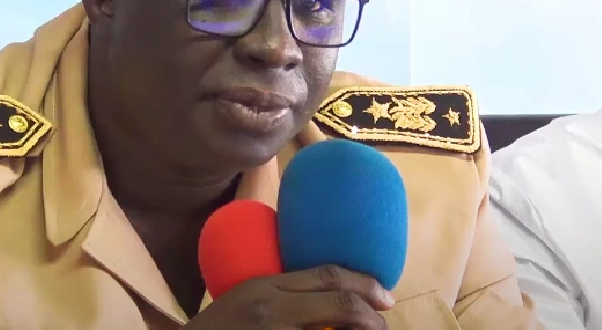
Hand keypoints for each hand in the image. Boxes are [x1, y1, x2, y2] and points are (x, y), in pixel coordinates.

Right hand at [187, 265, 393, 328]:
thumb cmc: (216, 329)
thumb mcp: (244, 299)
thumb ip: (280, 293)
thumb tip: (327, 294)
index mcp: (264, 287)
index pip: (326, 276)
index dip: (363, 284)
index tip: (385, 295)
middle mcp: (272, 311)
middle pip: (339, 306)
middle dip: (372, 318)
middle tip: (383, 324)